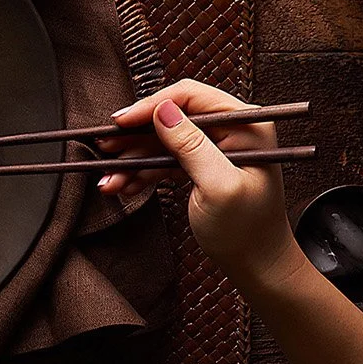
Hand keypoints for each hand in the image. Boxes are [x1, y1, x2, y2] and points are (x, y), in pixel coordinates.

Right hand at [98, 79, 303, 290]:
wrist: (256, 266)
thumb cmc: (248, 231)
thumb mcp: (219, 186)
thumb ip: (191, 146)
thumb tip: (163, 110)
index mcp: (245, 125)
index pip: (190, 97)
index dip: (151, 105)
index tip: (121, 121)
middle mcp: (230, 130)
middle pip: (169, 118)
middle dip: (134, 137)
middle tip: (105, 147)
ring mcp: (213, 148)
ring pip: (160, 142)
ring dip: (131, 160)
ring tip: (109, 178)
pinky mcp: (199, 165)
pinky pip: (162, 161)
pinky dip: (139, 173)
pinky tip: (121, 185)